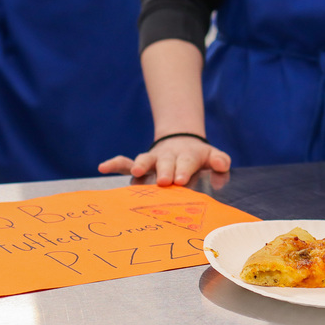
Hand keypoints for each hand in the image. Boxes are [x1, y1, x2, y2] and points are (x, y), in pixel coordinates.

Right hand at [98, 135, 230, 186]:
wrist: (182, 143)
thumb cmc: (199, 158)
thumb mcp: (214, 157)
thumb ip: (220, 162)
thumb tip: (221, 166)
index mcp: (188, 156)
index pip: (187, 162)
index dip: (184, 169)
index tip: (181, 179)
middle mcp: (168, 157)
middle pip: (166, 162)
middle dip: (165, 170)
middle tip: (164, 181)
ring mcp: (153, 160)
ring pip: (145, 160)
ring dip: (140, 165)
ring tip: (136, 172)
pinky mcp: (139, 165)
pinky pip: (125, 163)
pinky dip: (114, 164)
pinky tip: (103, 166)